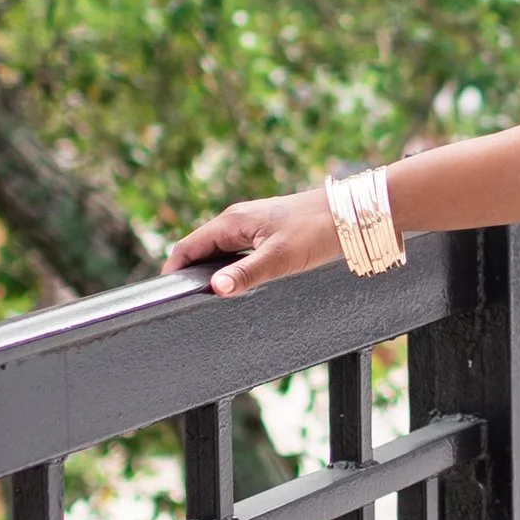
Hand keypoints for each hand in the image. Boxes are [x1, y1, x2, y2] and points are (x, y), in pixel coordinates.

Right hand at [167, 187, 341, 296]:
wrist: (352, 214)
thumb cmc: (316, 230)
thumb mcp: (279, 257)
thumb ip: (245, 274)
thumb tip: (214, 288)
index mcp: (232, 221)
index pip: (188, 246)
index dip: (174, 270)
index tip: (167, 295)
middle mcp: (238, 221)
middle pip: (202, 250)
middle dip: (192, 274)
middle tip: (188, 304)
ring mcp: (253, 226)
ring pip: (221, 252)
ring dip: (213, 272)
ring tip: (210, 299)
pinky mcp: (268, 233)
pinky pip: (239, 252)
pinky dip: (232, 268)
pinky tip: (240, 285)